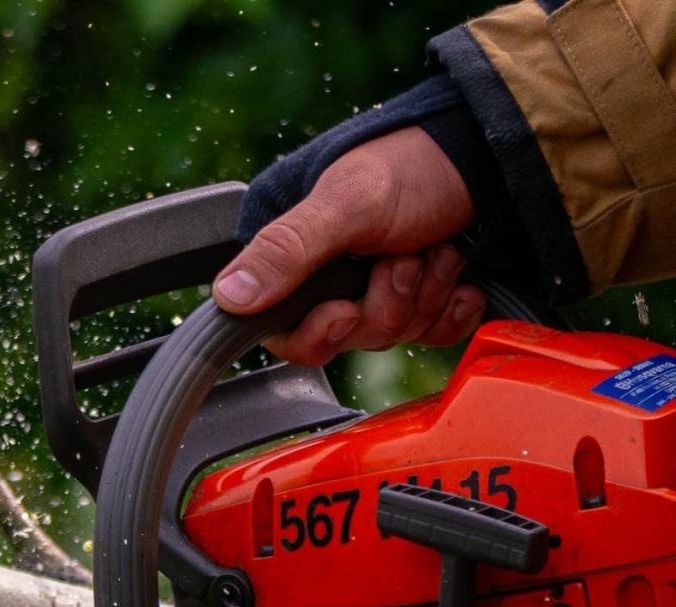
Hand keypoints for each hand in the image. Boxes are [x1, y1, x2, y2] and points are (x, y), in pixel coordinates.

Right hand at [213, 127, 485, 365]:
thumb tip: (228, 297)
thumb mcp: (347, 203)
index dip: (319, 331)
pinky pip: (431, 336)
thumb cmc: (415, 164)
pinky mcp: (421, 299)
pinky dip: (452, 309)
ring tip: (438, 248)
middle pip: (346, 338)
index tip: (347, 309)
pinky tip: (460, 280)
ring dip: (424, 294)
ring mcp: (376, 288)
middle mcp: (328, 275)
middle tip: (405, 255)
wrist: (494, 152)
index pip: (286, 330)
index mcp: (293, 252)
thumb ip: (286, 250)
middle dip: (387, 301)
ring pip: (392, 335)